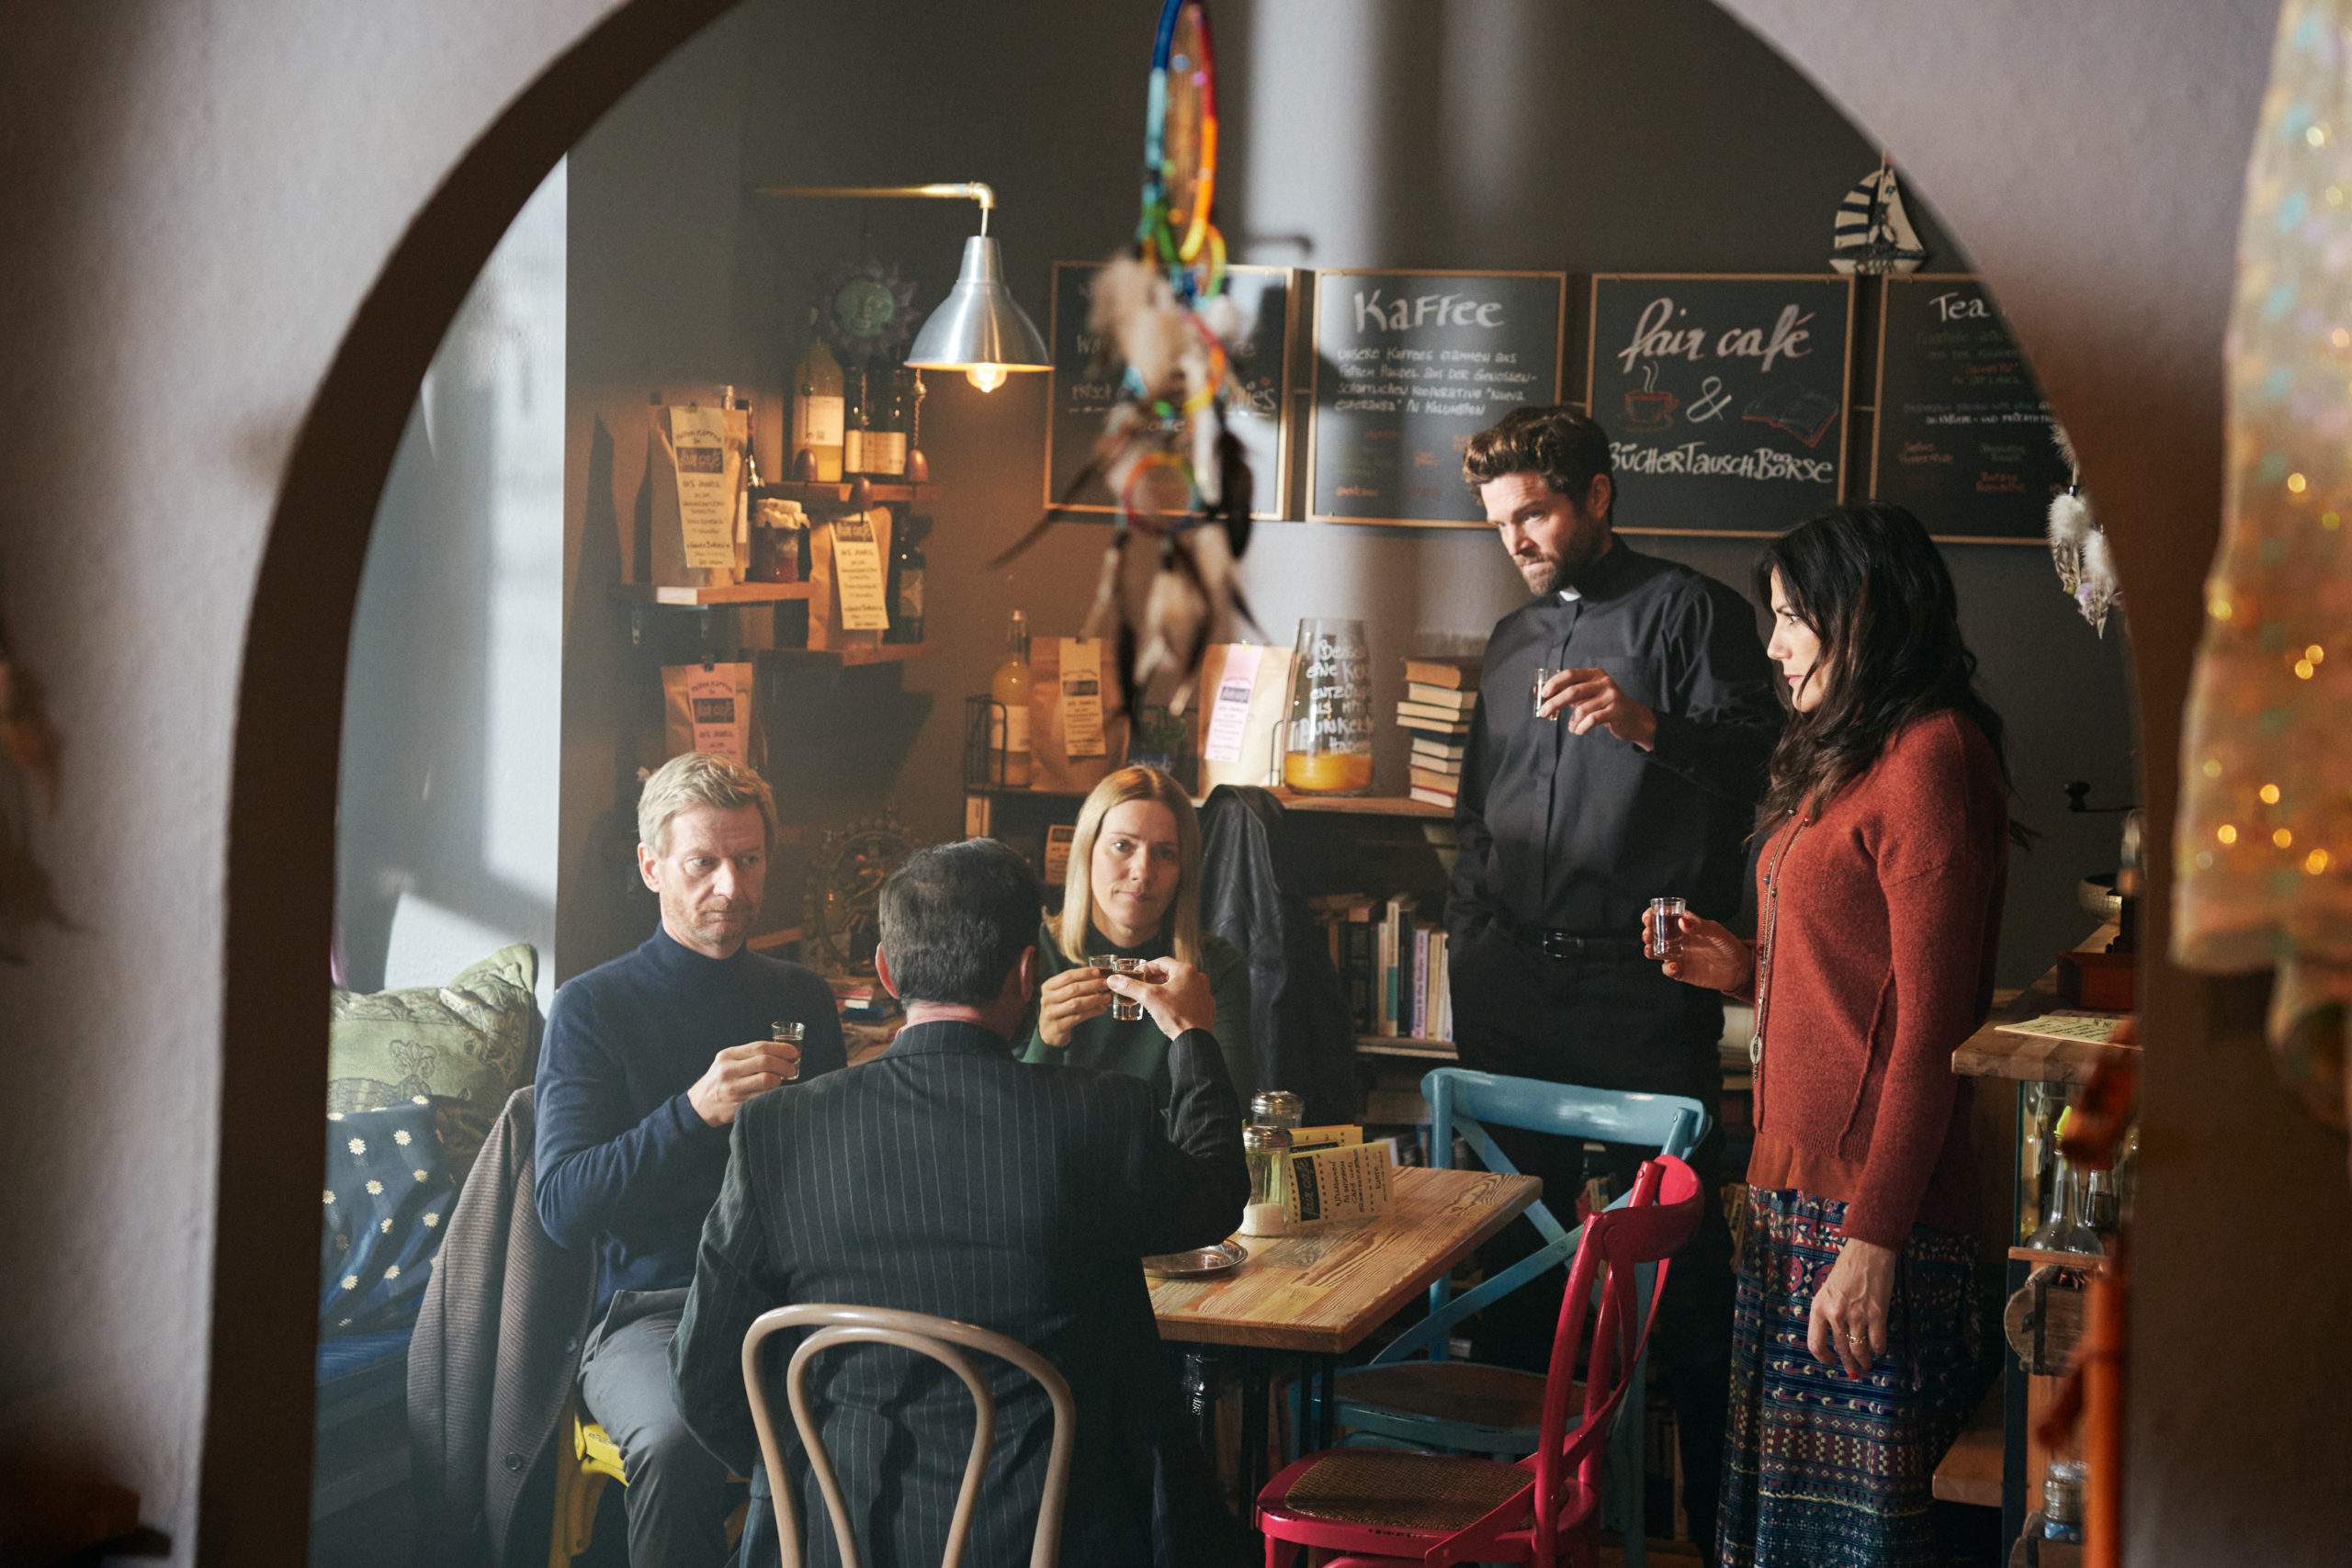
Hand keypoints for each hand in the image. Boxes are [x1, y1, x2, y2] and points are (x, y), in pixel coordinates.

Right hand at [687, 1039, 800, 1127]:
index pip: (760, 1047)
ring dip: (780, 1080)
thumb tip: (784, 1052)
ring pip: (767, 1081)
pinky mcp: (737, 1106)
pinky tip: (775, 1092)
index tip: (794, 1053)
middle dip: (784, 1065)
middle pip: (765, 1062)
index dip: (781, 1049)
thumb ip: (750, 1055)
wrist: (700, 1104)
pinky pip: (763, 1097)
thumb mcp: (728, 1061)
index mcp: (728, 1056)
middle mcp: (729, 1071)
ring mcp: (732, 1089)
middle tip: (792, 1069)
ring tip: (782, 1080)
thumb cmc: (721, 1080)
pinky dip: (773, 1094)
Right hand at [1036, 964, 1112, 1048]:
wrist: (1050, 1031)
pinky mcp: (1059, 1026)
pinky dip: (1093, 1012)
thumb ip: (1079, 983)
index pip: (1068, 976)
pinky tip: (1102, 1009)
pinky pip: (1079, 1017)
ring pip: (1076, 1003)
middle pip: (1073, 989)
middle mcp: (1047, 999)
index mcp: (1048, 986)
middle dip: (1093, 985)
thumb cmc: (1061, 1007)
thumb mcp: (1064, 993)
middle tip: (1107, 984)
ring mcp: (1051, 1013)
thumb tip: (1102, 972)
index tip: (1099, 972)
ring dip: (1095, 999)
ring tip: (1107, 997)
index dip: (1084, 973)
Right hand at [1105, 958, 1215, 1039]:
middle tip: (1143, 985)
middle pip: (1171, 973)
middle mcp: (1198, 978)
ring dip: (1166, 988)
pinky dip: (1177, 998)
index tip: (1137, 974)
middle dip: (1155, 979)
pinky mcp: (1205, 1005)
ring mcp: (1204, 992)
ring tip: (1153, 996)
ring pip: (1180, 985)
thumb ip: (1130, 986)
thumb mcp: (1149, 998)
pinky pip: (1189, 997)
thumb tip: (1113, 980)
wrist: (1194, 1039)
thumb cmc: (1175, 1016)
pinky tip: (1168, 1007)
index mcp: (1186, 970)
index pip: (1161, 962)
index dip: (1146, 967)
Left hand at [1540, 667, 1655, 749]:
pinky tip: (1578, 730)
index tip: (1543, 693)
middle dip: (1554, 702)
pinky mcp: (1616, 711)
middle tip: (1543, 713)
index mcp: (1595, 674)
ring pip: (1582, 709)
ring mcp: (1612, 696)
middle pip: (1573, 691)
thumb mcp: (1588, 695)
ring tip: (1573, 727)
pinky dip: (1581, 727)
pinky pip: (1592, 719)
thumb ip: (1567, 693)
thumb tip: (1538, 692)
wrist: (1633, 718)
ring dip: (1572, 721)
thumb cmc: (1604, 705)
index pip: (1571, 674)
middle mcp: (1604, 682)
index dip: (1555, 683)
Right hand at [1649, 910, 1753, 992]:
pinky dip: (1668, 967)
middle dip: (1648, 933)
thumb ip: (1700, 926)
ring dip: (1650, 950)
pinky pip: (1669, 969)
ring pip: (1657, 952)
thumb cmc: (1729, 946)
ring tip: (1650, 950)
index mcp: (1685, 925)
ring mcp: (1679, 956)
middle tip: (1647, 934)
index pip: (1664, 917)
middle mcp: (1678, 940)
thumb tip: (1682, 920)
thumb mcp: (1717, 932)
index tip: (1648, 917)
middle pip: (1656, 934)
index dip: (1652, 915)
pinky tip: (1673, 965)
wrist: (1740, 969)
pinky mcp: (1682, 971)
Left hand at [1808, 1235, 1896, 1377]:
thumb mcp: (1827, 1291)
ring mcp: (1857, 1315)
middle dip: (1848, 1365)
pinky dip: (1879, 1350)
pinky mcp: (1877, 1314)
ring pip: (1859, 1350)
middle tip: (1853, 1372)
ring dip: (1864, 1361)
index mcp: (1819, 1308)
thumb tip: (1834, 1336)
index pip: (1815, 1343)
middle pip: (1841, 1350)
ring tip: (1867, 1365)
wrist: (1868, 1252)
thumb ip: (1828, 1312)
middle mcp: (1835, 1314)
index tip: (1831, 1362)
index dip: (1823, 1358)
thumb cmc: (1847, 1269)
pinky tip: (1880, 1351)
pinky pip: (1878, 1342)